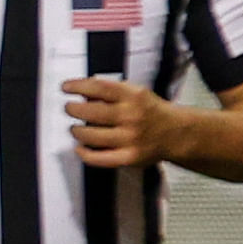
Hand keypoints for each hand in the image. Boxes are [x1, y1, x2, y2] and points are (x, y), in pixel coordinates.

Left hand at [64, 76, 197, 168]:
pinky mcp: (129, 157)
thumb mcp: (135, 93)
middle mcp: (132, 116)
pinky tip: (79, 148)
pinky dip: (84, 154)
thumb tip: (82, 92)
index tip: (66, 87)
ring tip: (75, 128)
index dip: (78, 86)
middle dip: (73, 109)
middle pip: (91, 112)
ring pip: (91, 136)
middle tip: (69, 109)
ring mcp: (130, 138)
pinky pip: (99, 158)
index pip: (99, 87)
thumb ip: (111, 92)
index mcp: (133, 96)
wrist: (176, 133)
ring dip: (76, 131)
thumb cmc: (151, 112)